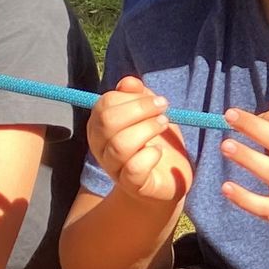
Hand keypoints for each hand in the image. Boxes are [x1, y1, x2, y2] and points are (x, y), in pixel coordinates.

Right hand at [88, 75, 192, 205]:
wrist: (167, 178)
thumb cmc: (155, 141)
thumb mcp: (149, 113)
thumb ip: (138, 96)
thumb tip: (128, 82)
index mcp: (100, 126)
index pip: (104, 104)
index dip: (132, 98)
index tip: (158, 101)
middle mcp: (101, 147)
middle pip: (108, 122)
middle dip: (139, 110)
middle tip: (163, 110)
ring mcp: (114, 168)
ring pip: (120, 145)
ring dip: (147, 129)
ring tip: (163, 125)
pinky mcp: (132, 185)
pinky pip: (134, 169)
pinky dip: (149, 156)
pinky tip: (158, 152)